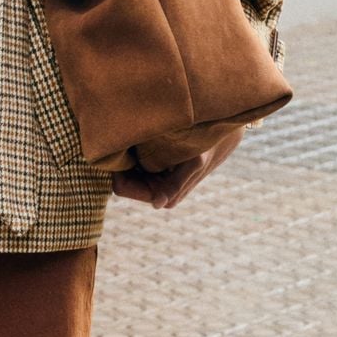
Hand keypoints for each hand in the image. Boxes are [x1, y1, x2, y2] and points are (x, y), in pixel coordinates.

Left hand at [112, 128, 242, 208]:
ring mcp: (152, 179)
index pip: (122, 187)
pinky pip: (131, 159)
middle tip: (123, 134)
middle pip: (120, 177)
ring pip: (125, 168)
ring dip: (125, 153)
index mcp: (161, 196)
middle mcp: (155, 191)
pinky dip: (131, 148)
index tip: (117, 146)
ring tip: (133, 132)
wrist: (220, 131)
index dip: (116, 170)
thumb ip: (175, 184)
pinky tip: (138, 132)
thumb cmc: (206, 146)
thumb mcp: (193, 162)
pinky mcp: (152, 167)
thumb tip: (158, 204)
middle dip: (120, 160)